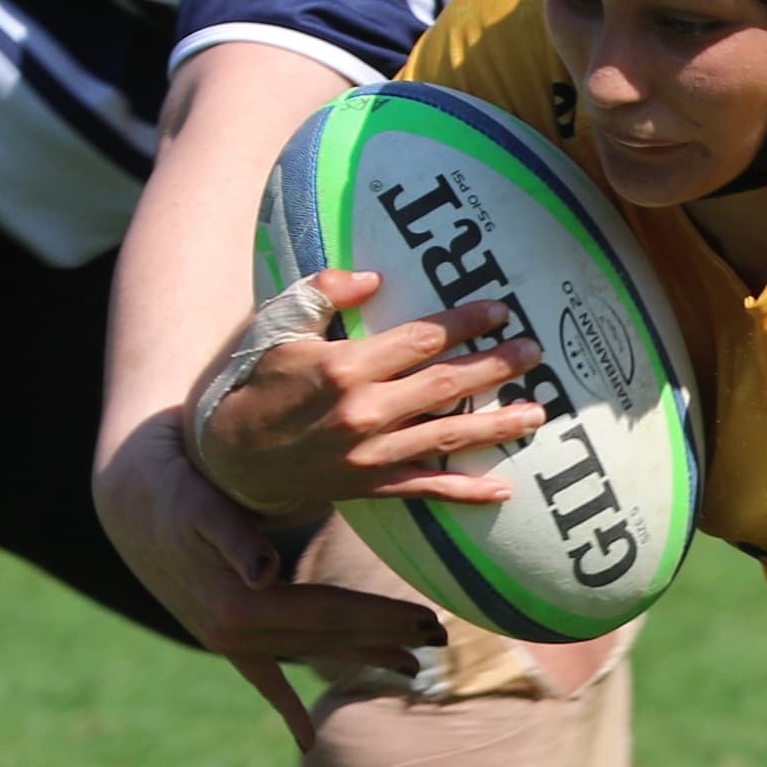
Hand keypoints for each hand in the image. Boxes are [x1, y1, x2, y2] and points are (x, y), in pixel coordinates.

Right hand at [92, 412, 442, 743]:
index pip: (329, 614)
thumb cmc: (172, 488)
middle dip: (385, 640)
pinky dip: (284, 708)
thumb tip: (268, 573)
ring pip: (308, 654)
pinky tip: (307, 740)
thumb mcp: (200, 503)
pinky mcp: (219, 636)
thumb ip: (234, 537)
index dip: (380, 617)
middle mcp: (234, 631)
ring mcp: (226, 640)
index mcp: (240, 603)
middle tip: (441, 640)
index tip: (429, 619)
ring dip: (359, 659)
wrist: (125, 500)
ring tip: (410, 668)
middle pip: (326, 639)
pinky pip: (260, 678)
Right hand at [191, 269, 547, 518]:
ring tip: (538, 413)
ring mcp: (370, 454)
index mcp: (343, 367)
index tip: (501, 309)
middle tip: (536, 352)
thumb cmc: (254, 381)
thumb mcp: (276, 325)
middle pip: (445, 385)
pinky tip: (504, 488)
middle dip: (496, 367)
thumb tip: (374, 276)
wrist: (227, 457)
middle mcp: (363, 413)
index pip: (420, 339)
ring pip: (447, 436)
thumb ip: (322, 293)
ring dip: (497, 425)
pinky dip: (466, 491)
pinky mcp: (371, 486)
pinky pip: (427, 488)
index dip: (465, 323)